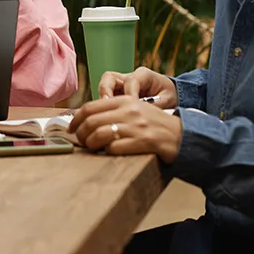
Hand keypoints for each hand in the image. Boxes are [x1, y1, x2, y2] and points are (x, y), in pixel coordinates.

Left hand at [68, 96, 183, 162]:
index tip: (71, 129)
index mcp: (124, 100)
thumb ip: (113, 110)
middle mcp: (129, 111)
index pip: (90, 107)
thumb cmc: (153, 124)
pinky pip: (115, 147)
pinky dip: (106, 151)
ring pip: (100, 134)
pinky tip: (108, 152)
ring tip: (91, 148)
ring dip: (90, 144)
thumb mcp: (134, 108)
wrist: (181, 135)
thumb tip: (86, 119)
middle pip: (91, 121)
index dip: (75, 119)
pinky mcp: (144, 142)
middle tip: (79, 141)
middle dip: (80, 134)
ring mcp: (137, 126)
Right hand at [98, 67, 177, 108]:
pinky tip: (107, 118)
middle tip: (106, 104)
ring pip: (104, 86)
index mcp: (144, 75)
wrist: (168, 94)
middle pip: (109, 78)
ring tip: (103, 113)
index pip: (131, 81)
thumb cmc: (169, 95)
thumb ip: (157, 105)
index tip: (132, 108)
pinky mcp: (115, 94)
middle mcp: (128, 77)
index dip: (129, 94)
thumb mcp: (168, 99)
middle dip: (106, 90)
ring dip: (102, 100)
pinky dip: (104, 107)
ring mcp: (119, 85)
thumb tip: (144, 114)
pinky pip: (105, 97)